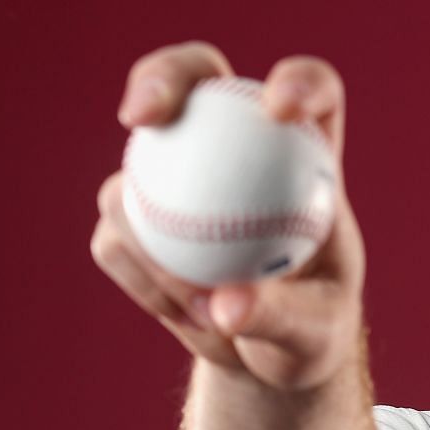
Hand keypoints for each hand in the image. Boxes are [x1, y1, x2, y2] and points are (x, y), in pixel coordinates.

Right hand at [90, 40, 366, 390]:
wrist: (269, 354)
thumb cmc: (313, 329)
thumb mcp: (314, 332)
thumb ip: (280, 316)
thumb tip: (226, 307)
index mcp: (306, 150)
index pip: (312, 90)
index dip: (299, 82)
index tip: (280, 111)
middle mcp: (237, 142)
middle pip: (194, 75)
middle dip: (162, 75)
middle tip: (142, 116)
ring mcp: (176, 172)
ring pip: (133, 170)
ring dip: (153, 247)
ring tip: (207, 312)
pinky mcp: (133, 217)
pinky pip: (116, 239)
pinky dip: (146, 283)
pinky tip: (186, 317)